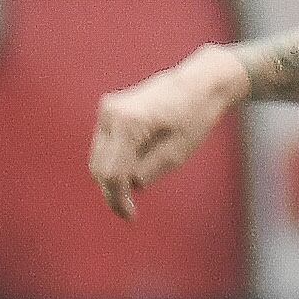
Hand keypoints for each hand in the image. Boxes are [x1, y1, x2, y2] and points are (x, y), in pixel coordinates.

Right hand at [90, 47, 245, 219]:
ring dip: (114, 174)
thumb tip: (128, 186)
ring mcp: (107, 109)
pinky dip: (116, 159)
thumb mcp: (176, 154)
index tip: (130, 216)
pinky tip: (137, 163)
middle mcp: (111, 114)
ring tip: (139, 182)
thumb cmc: (194, 116)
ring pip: (99, 157)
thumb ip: (147, 173)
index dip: (118, 200)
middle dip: (113, 190)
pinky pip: (105, 145)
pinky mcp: (109, 109)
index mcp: (128, 124)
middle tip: (130, 209)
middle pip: (100, 167)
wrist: (198, 82)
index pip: (111, 174)